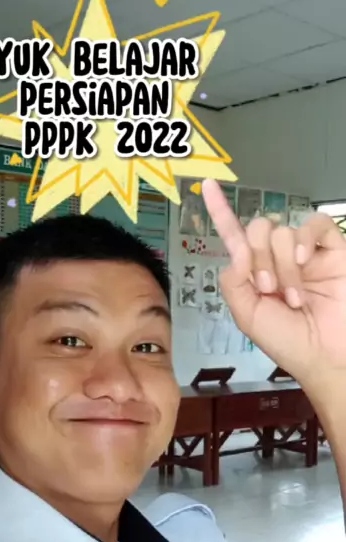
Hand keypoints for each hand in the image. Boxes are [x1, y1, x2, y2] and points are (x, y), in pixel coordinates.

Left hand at [201, 179, 345, 384]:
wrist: (326, 356)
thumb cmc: (289, 343)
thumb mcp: (248, 316)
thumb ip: (233, 282)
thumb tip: (238, 252)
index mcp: (255, 273)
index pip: (236, 236)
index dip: (221, 211)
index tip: (209, 186)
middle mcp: (278, 259)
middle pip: (257, 229)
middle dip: (257, 258)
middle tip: (268, 288)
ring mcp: (305, 253)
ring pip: (282, 231)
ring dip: (282, 265)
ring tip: (295, 297)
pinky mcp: (332, 250)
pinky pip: (315, 223)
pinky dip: (304, 238)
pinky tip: (303, 261)